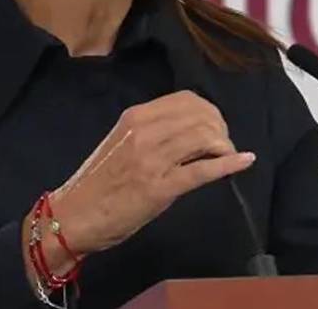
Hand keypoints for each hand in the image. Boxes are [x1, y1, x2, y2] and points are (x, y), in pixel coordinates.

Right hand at [37, 91, 254, 265]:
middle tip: (223, 146)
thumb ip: (152, 132)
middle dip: (221, 129)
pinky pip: (202, 170)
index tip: (215, 127)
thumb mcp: (123, 143)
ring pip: (204, 138)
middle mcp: (144, 132)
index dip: (209, 111)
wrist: (73, 216)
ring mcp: (152, 159)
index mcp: (135, 118)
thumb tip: (192, 129)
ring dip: (225, 147)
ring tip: (226, 158)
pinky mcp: (159, 188)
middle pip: (201, 116)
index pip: (186, 100)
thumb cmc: (99, 183)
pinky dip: (228, 164)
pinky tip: (243, 162)